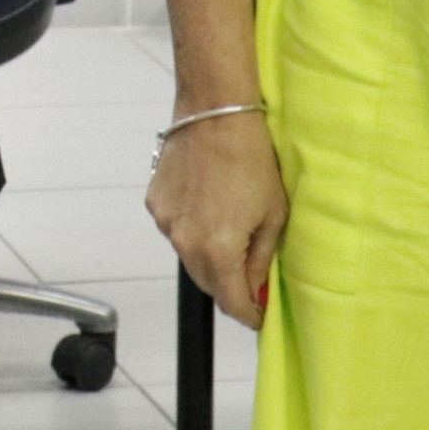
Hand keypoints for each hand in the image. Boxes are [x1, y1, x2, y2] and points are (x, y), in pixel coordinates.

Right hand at [145, 108, 285, 328]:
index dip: (249, 314)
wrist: (215, 114)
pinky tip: (208, 206)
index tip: (259, 315)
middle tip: (251, 276)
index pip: (231, 303)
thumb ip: (261, 261)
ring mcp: (166, 223)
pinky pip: (176, 231)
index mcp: (218, 251)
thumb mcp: (273, 216)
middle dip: (229, 287)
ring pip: (189, 257)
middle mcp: (185, 243)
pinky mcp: (156, 204)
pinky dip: (192, 230)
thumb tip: (257, 290)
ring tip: (230, 229)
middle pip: (207, 285)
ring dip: (209, 257)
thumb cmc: (253, 161)